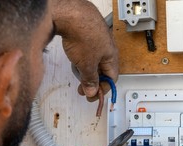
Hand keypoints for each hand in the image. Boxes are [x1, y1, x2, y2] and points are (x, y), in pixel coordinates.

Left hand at [51, 0, 118, 115]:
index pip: (111, 79)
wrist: (70, 12)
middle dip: (94, 81)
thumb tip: (92, 91)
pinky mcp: (87, 33)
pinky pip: (88, 51)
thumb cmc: (83, 32)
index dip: (102, 90)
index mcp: (112, 56)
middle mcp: (107, 47)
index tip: (92, 96)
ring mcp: (97, 39)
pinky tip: (75, 57)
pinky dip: (82, 58)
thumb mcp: (86, 65)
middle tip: (84, 89)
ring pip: (95, 60)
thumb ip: (90, 80)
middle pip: (103, 70)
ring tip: (78, 73)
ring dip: (87, 70)